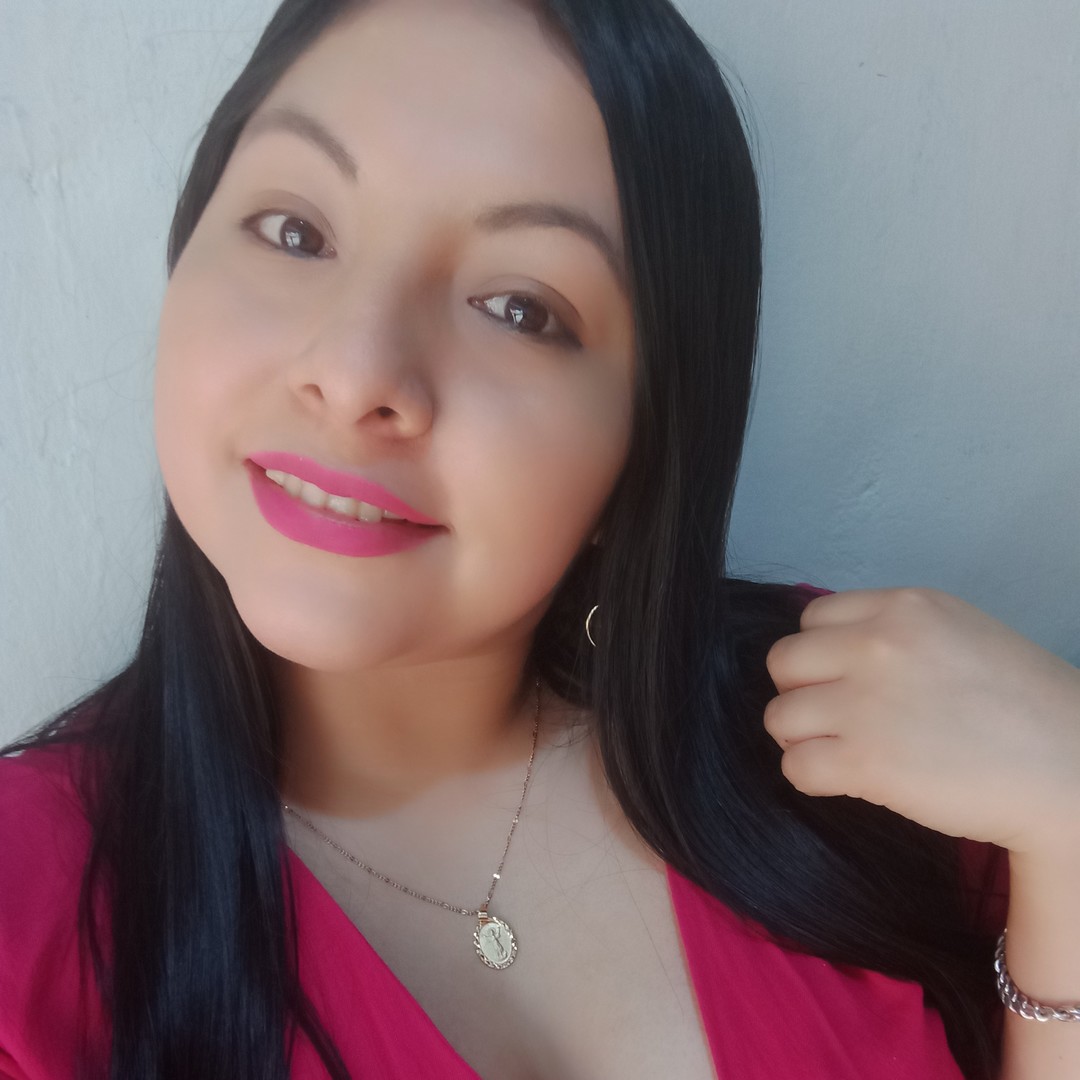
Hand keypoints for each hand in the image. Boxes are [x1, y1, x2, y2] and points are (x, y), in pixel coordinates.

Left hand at [763, 587, 1079, 856]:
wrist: (1071, 769)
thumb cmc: (1025, 705)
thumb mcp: (959, 632)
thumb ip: (896, 632)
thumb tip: (835, 651)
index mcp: (902, 607)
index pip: (812, 618)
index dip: (822, 654)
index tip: (845, 680)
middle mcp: (876, 645)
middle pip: (783, 662)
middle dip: (802, 692)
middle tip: (835, 718)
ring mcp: (865, 703)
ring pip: (779, 716)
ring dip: (803, 737)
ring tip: (841, 750)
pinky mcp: (865, 762)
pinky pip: (795, 766)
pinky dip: (811, 777)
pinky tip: (845, 779)